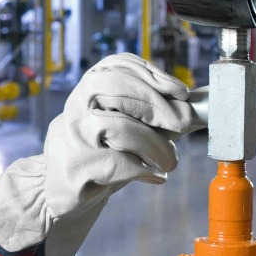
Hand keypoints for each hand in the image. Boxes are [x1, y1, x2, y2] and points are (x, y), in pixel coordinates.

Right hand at [0, 54, 201, 255]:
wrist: (58, 189)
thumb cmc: (100, 153)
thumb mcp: (122, 126)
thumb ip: (153, 115)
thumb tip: (197, 109)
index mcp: (88, 90)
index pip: (117, 66)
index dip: (151, 73)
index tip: (179, 91)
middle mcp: (76, 107)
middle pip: (114, 87)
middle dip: (155, 103)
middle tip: (182, 123)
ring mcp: (73, 137)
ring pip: (118, 127)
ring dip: (155, 145)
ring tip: (169, 160)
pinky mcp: (76, 167)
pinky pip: (118, 163)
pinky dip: (143, 170)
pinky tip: (153, 176)